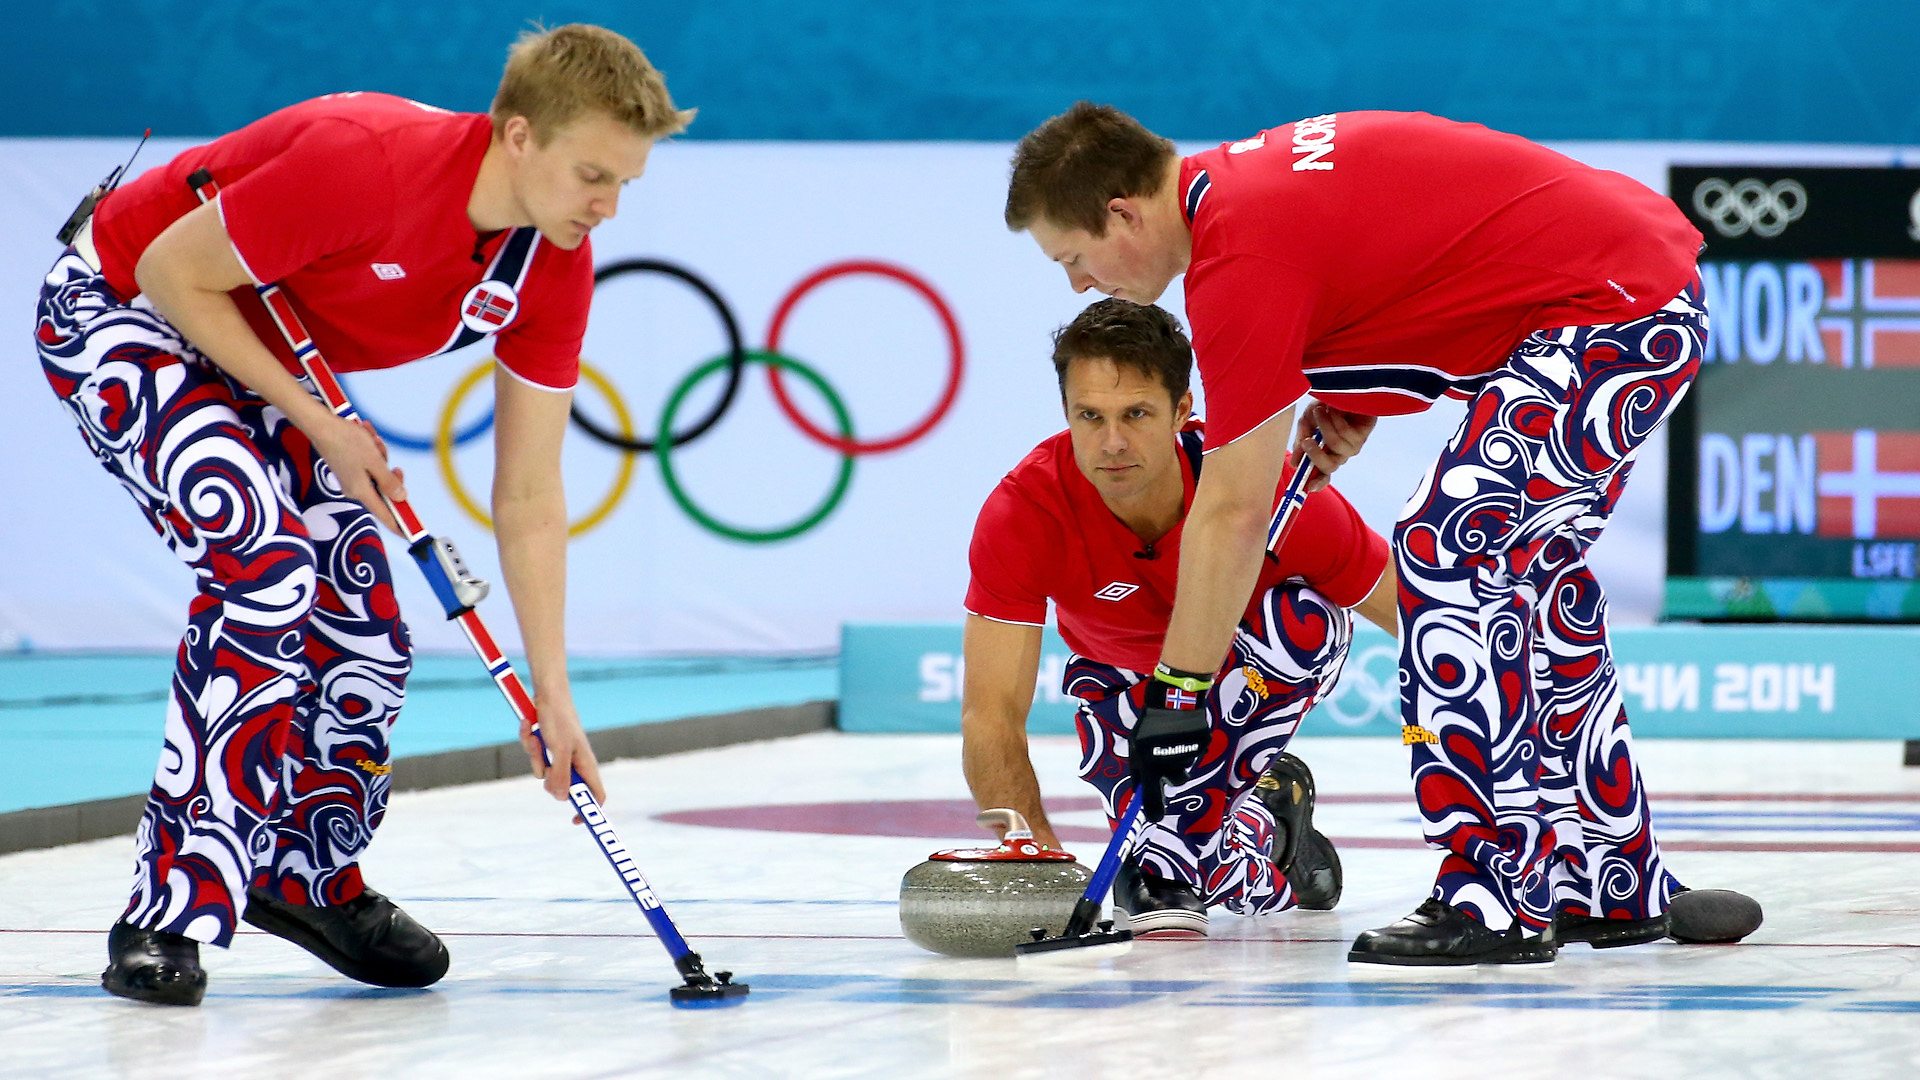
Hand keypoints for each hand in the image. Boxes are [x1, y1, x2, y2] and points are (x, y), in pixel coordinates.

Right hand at [307, 414, 406, 532]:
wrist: (322, 425)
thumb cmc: (348, 442)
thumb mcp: (375, 462)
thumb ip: (388, 482)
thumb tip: (401, 497)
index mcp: (361, 492)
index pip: (385, 515)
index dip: (399, 524)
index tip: (410, 534)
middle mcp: (355, 489)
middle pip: (384, 489)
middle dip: (389, 472)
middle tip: (388, 459)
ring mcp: (351, 479)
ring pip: (378, 473)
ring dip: (380, 456)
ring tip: (371, 439)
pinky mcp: (348, 468)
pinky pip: (368, 464)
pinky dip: (371, 451)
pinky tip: (366, 436)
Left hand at [523, 693, 606, 824]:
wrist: (547, 693)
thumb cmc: (558, 719)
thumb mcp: (559, 750)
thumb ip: (560, 776)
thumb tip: (560, 798)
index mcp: (586, 764)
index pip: (596, 796)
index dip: (589, 811)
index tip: (574, 821)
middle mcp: (575, 763)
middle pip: (562, 788)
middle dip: (548, 778)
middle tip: (546, 765)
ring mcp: (560, 756)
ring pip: (544, 773)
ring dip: (535, 756)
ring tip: (536, 736)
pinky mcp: (547, 748)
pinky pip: (535, 758)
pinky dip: (530, 744)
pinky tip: (529, 728)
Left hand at [1128, 690, 1210, 820]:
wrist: (1173, 700)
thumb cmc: (1149, 724)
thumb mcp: (1135, 745)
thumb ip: (1138, 768)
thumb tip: (1139, 789)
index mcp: (1149, 764)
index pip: (1150, 795)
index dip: (1153, 810)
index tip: (1155, 819)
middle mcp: (1168, 764)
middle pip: (1175, 781)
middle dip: (1172, 773)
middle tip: (1167, 757)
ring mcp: (1186, 755)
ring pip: (1185, 766)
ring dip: (1180, 759)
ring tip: (1174, 740)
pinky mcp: (1201, 747)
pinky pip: (1195, 754)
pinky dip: (1190, 747)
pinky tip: (1183, 733)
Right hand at [1294, 403, 1375, 491]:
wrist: (1344, 386)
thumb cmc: (1325, 404)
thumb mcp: (1306, 421)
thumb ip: (1301, 441)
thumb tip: (1294, 464)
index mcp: (1326, 452)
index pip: (1323, 473)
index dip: (1317, 482)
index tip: (1308, 488)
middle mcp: (1341, 453)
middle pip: (1330, 467)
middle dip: (1316, 455)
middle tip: (1306, 441)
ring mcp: (1353, 445)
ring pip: (1335, 445)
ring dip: (1324, 427)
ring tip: (1319, 410)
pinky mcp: (1363, 434)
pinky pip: (1344, 433)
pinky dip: (1334, 419)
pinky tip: (1333, 408)